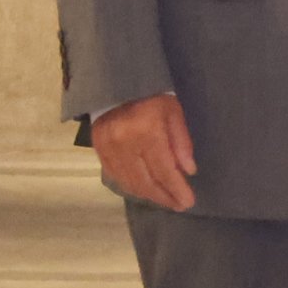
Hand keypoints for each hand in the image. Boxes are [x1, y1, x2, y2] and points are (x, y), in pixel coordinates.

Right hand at [89, 91, 196, 212]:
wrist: (116, 83)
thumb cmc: (151, 96)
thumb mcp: (173, 113)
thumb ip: (181, 142)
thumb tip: (188, 171)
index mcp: (147, 132)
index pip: (163, 171)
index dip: (176, 189)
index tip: (188, 202)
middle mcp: (125, 144)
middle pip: (146, 182)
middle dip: (164, 197)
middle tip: (178, 205)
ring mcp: (108, 148)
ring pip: (129, 183)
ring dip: (148, 195)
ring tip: (164, 199)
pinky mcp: (98, 149)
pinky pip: (115, 176)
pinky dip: (131, 186)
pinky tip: (143, 190)